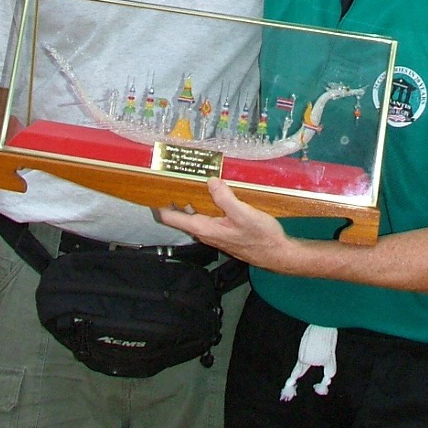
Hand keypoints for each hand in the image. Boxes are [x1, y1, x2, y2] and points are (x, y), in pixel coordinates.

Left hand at [158, 179, 291, 268]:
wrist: (276, 253)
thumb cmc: (260, 237)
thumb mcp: (243, 214)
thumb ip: (225, 198)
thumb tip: (210, 181)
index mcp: (204, 228)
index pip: (170, 217)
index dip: (158, 203)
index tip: (151, 187)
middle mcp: (205, 231)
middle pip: (180, 214)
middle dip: (174, 195)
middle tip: (172, 175)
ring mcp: (213, 231)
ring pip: (194, 213)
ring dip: (191, 198)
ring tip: (190, 178)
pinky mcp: (222, 230)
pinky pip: (207, 214)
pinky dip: (205, 202)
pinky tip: (213, 191)